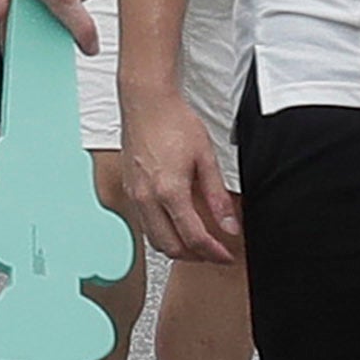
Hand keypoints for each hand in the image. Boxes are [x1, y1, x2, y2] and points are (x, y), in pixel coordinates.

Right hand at [121, 86, 240, 265]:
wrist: (146, 103)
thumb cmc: (174, 122)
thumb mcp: (206, 158)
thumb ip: (218, 196)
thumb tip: (229, 224)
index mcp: (169, 191)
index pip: (194, 237)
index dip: (214, 252)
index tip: (226, 255)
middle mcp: (147, 198)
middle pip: (170, 247)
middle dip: (195, 256)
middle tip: (214, 253)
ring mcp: (135, 196)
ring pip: (154, 240)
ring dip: (176, 248)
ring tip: (197, 243)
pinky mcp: (129, 191)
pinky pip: (144, 224)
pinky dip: (162, 233)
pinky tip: (176, 225)